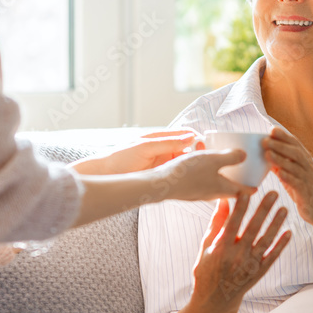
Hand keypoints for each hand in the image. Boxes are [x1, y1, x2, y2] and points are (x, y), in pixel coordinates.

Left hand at [70, 130, 198, 175]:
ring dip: (192, 165)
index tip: (207, 144)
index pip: (184, 134)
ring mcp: (162, 163)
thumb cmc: (121, 157)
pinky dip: (185, 175)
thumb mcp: (145, 147)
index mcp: (159, 137)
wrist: (105, 175)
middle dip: (197, 153)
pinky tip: (191, 178)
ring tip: (202, 169)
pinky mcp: (160, 176)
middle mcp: (163, 149)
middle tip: (207, 160)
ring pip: (184, 162)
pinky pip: (177, 174)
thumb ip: (168, 143)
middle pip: (187, 149)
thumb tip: (191, 137)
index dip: (196, 138)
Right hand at [153, 148, 256, 202]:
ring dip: (220, 176)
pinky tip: (199, 162)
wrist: (160, 185)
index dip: (252, 188)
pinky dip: (206, 173)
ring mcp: (199, 193)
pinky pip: (202, 181)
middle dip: (237, 182)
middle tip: (242, 172)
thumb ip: (231, 157)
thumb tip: (245, 155)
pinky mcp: (188, 190)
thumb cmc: (188, 173)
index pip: (244, 192)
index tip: (259, 186)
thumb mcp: (213, 159)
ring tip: (220, 163)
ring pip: (215, 185)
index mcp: (223, 189)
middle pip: (230, 189)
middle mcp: (213, 194)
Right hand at [192, 192, 290, 307]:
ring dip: (276, 224)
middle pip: (253, 229)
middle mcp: (236, 256)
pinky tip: (289, 232)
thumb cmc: (207, 269)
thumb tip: (223, 200)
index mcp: (220, 248)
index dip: (240, 208)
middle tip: (274, 193)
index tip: (247, 192)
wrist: (215, 300)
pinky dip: (281, 245)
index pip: (232, 224)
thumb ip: (216, 223)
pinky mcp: (258, 272)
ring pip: (265, 241)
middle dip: (263, 210)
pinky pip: (272, 257)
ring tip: (284, 209)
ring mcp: (249, 265)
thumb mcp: (205, 246)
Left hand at [264, 127, 312, 223]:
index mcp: (305, 161)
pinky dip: (288, 177)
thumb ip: (282, 164)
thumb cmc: (304, 189)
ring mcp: (308, 179)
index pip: (296, 144)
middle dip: (280, 145)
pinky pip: (298, 183)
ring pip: (295, 166)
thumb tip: (266, 154)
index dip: (284, 137)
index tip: (272, 130)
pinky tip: (279, 173)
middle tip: (265, 141)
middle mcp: (308, 167)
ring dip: (281, 159)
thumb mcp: (293, 174)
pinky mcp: (306, 193)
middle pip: (295, 152)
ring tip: (267, 154)